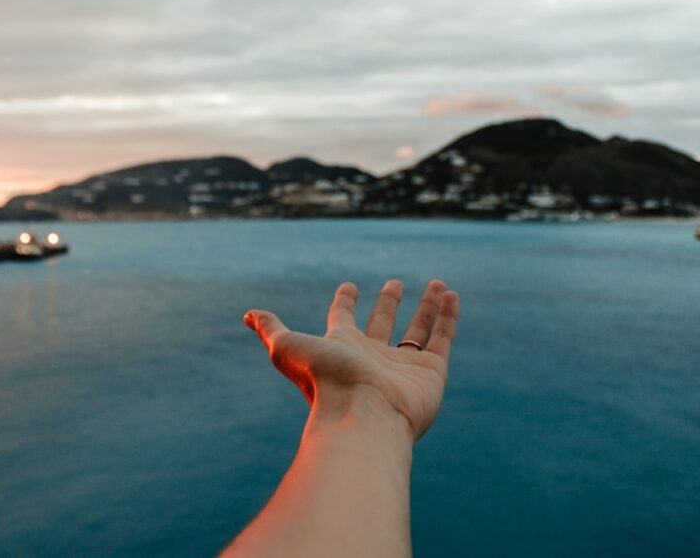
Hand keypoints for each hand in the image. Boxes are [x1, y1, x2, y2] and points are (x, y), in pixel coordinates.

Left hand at [243, 280, 459, 439]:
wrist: (361, 416)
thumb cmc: (323, 381)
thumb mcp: (288, 348)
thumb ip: (271, 329)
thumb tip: (248, 315)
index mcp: (342, 348)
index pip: (343, 319)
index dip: (344, 301)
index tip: (349, 286)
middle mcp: (372, 357)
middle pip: (382, 324)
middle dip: (389, 303)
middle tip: (394, 283)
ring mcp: (403, 366)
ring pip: (418, 330)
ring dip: (427, 306)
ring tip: (438, 284)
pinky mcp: (431, 373)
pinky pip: (442, 340)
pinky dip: (448, 318)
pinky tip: (451, 296)